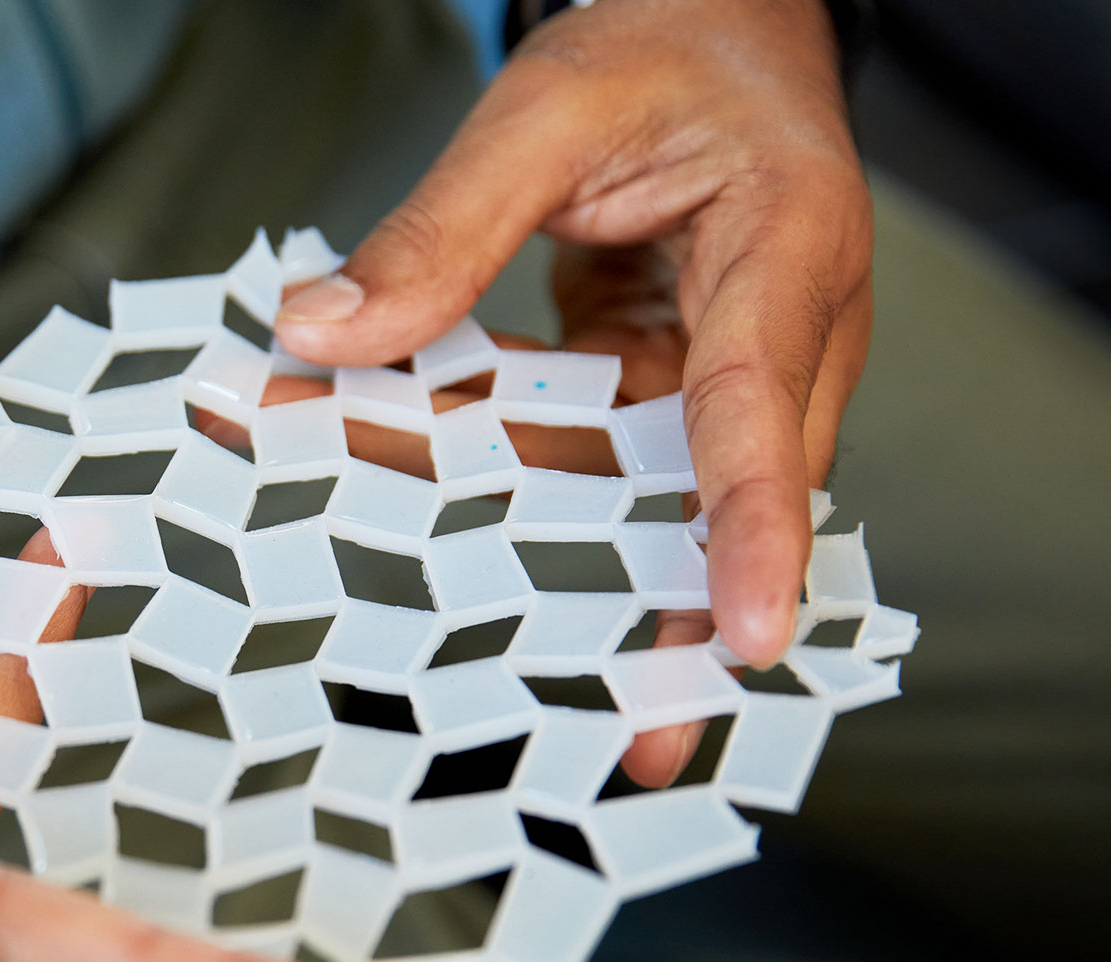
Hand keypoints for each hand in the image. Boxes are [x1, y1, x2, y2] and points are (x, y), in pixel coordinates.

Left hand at [276, 0, 870, 680]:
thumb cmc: (668, 42)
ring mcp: (730, 370)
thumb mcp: (545, 109)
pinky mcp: (672, 388)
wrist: (716, 20)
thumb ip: (443, 224)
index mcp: (786, 249)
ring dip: (538, 553)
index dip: (755, 531)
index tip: (743, 640)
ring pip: (638, 493)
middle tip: (620, 741)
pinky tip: (417, 513)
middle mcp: (783, 333)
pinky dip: (507, 484)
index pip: (761, 405)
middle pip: (710, 496)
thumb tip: (325, 333)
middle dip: (652, 611)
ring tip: (466, 642)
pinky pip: (596, 458)